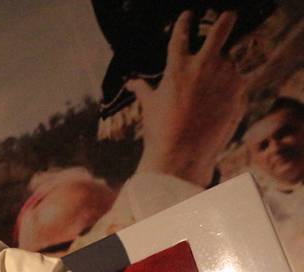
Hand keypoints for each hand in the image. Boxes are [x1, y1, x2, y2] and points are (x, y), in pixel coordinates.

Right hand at [131, 11, 247, 185]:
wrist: (183, 155)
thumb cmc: (160, 131)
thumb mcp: (149, 107)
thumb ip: (143, 90)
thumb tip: (132, 82)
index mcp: (177, 66)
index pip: (181, 36)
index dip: (184, 23)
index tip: (188, 15)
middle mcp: (204, 65)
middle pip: (220, 30)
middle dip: (225, 20)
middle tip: (228, 15)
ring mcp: (226, 78)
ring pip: (230, 63)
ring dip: (224, 69)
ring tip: (211, 91)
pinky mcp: (240, 93)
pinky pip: (237, 85)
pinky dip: (230, 90)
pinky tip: (218, 106)